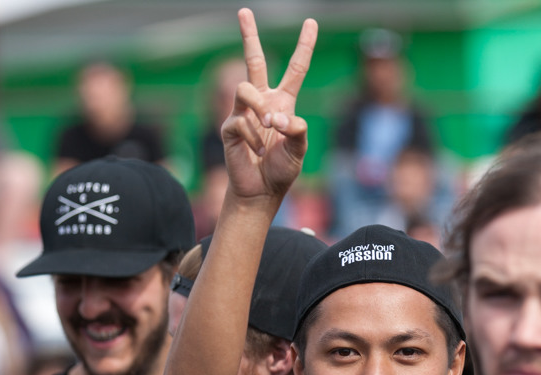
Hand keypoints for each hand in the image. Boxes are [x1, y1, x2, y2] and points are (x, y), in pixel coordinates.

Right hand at [221, 8, 316, 203]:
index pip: (295, 69)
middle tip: (244, 11)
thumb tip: (280, 118)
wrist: (261, 192)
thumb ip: (298, 131)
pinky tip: (256, 153)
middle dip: (249, 36)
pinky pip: (239, 120)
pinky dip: (252, 139)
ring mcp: (243, 112)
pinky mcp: (229, 126)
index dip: (304, 46)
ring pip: (244, 87)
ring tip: (266, 129)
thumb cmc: (281, 171)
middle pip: (255, 61)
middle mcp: (262, 102)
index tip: (311, 23)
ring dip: (259, 109)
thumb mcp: (299, 150)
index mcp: (283, 103)